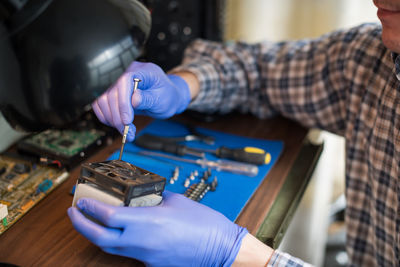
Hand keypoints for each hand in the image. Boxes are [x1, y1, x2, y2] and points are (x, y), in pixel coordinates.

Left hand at [67, 191, 247, 266]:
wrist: (220, 249)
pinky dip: (119, 242)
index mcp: (149, 221)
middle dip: (81, 225)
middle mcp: (142, 240)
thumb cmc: (204, 223)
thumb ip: (156, 198)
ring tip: (91, 222)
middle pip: (100, 237)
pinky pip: (128, 252)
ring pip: (110, 248)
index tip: (81, 200)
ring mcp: (145, 255)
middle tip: (74, 213)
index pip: (108, 216)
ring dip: (96, 235)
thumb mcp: (178, 201)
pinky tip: (122, 232)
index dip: (90, 208)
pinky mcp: (151, 263)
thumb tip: (143, 196)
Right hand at [92, 62, 190, 141]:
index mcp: (142, 70)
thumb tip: (134, 99)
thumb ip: (148, 98)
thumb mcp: (162, 99)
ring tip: (126, 131)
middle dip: (118, 117)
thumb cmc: (167, 96)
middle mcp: (126, 73)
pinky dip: (107, 118)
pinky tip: (119, 125)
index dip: (123, 102)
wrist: (166, 97)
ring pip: (103, 101)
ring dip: (112, 120)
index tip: (127, 120)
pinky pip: (100, 105)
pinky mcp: (112, 93)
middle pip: (112, 93)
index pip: (124, 81)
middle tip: (128, 132)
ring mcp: (117, 83)